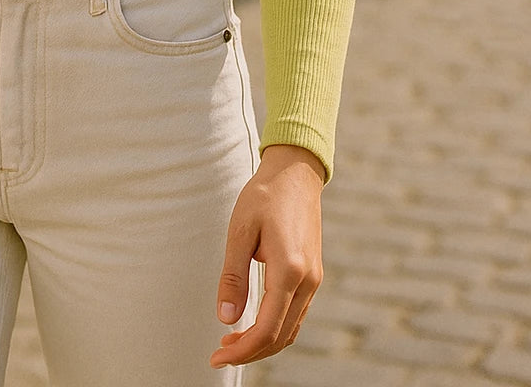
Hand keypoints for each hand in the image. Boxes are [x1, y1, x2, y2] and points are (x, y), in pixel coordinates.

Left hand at [209, 143, 325, 368]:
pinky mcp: (313, 275)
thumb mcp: (240, 230)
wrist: (295, 172)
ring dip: (263, 342)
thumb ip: (233, 276)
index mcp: (289, 270)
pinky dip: (276, 327)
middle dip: (250, 351)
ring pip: (290, 328)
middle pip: (281, 336)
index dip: (242, 350)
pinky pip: (295, 314)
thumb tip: (226, 318)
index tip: (216, 357)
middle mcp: (307, 280)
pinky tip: (253, 322)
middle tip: (219, 353)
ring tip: (231, 341)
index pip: (267, 329)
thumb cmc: (264, 196)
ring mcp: (314, 279)